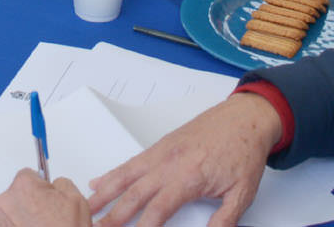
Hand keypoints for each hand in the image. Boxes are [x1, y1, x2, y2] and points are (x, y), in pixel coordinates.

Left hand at [0, 170, 92, 226]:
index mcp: (24, 186)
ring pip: (10, 212)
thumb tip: (55, 185)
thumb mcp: (76, 200)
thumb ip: (62, 183)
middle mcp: (5, 201)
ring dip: (21, 218)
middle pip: (18, 194)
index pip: (29, 175)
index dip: (41, 188)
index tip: (46, 198)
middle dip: (30, 204)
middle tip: (46, 219)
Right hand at [88, 92, 281, 226]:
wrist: (245, 118)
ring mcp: (162, 153)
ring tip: (88, 207)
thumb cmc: (243, 150)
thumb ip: (224, 220)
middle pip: (134, 195)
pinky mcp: (160, 146)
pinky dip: (113, 173)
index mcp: (189, 178)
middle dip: (113, 215)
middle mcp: (170, 164)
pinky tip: (99, 181)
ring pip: (126, 176)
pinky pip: (131, 161)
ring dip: (104, 193)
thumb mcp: (242, 193)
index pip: (157, 210)